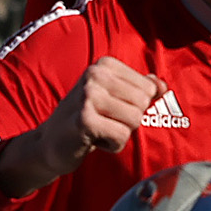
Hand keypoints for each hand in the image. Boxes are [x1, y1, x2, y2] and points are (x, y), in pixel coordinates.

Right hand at [0, 57, 159, 197]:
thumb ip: (138, 88)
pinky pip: (122, 137)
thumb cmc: (85, 119)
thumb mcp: (111, 97)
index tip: (111, 109)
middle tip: (105, 122)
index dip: (135, 106)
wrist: (49, 143)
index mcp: (104, 65)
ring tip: (100, 130)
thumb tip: (161, 85)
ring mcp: (88, 96)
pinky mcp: (85, 120)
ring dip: (121, 133)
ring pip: (135, 120)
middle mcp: (95, 75)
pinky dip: (113, 146)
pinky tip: (94, 141)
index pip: (148, 87)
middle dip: (129, 120)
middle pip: (143, 103)